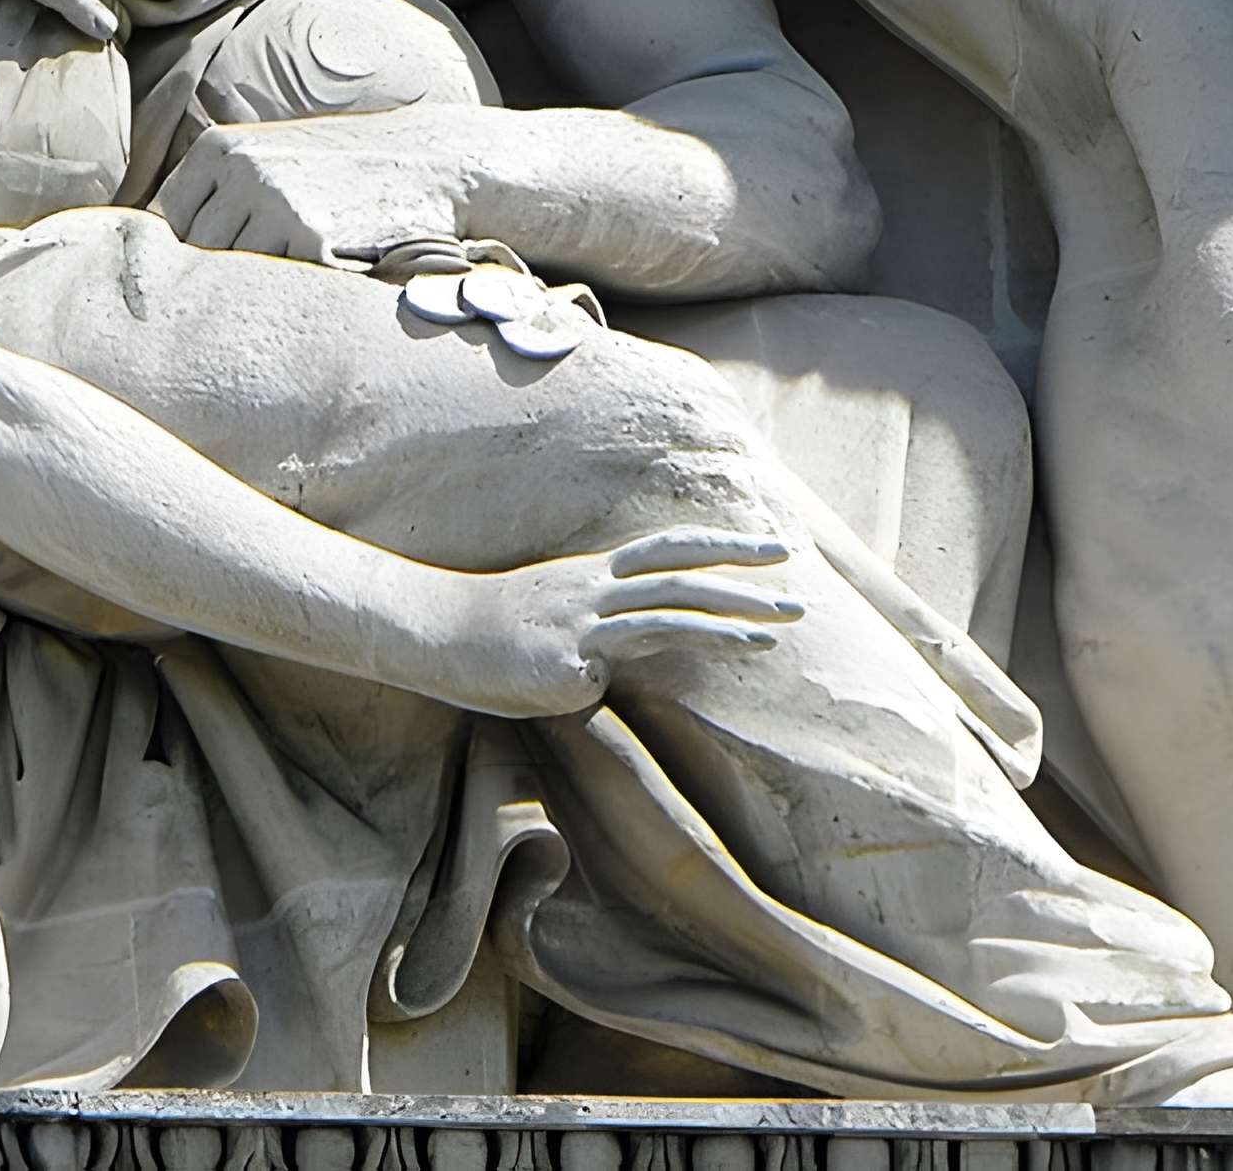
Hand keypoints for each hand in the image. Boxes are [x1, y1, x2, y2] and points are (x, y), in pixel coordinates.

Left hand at [155, 112, 473, 265]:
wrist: (432, 161)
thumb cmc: (348, 169)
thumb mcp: (273, 158)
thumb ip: (221, 192)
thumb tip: (159, 258)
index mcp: (221, 147)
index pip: (169, 219)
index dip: (194, 247)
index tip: (226, 259)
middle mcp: (240, 169)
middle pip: (196, 253)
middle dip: (224, 273)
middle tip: (264, 277)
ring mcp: (275, 201)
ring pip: (233, 276)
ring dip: (258, 288)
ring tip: (297, 274)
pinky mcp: (312, 237)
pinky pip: (280, 288)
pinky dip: (298, 292)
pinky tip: (327, 274)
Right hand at [413, 531, 803, 718]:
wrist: (435, 632)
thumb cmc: (496, 627)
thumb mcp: (558, 608)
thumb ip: (607, 618)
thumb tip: (644, 646)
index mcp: (594, 572)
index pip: (671, 549)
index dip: (725, 546)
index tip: (775, 548)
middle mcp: (594, 589)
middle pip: (681, 579)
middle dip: (743, 585)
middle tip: (797, 597)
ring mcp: (581, 625)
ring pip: (664, 618)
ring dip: (723, 626)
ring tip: (771, 636)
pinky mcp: (566, 665)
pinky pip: (599, 682)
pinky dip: (595, 686)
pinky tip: (554, 686)